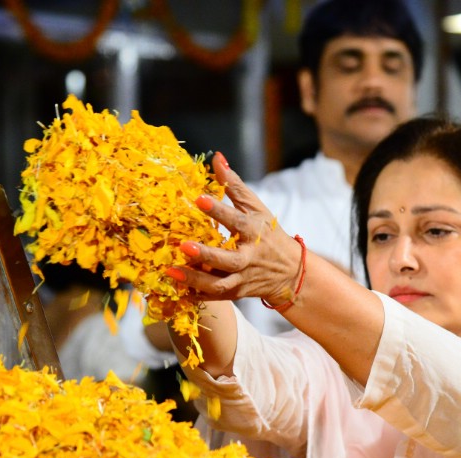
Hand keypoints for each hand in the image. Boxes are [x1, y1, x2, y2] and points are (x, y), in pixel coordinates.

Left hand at [166, 152, 302, 307]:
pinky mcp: (237, 293)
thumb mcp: (257, 208)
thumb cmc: (269, 234)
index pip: (236, 220)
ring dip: (194, 280)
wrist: (290, 272)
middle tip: (183, 246)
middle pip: (228, 259)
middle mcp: (249, 257)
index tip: (198, 199)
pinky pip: (215, 297)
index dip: (218, 210)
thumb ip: (234, 185)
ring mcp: (243, 278)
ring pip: (219, 284)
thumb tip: (216, 157)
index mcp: (254, 232)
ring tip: (170, 271)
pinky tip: (176, 289)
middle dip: (206, 255)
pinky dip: (196, 295)